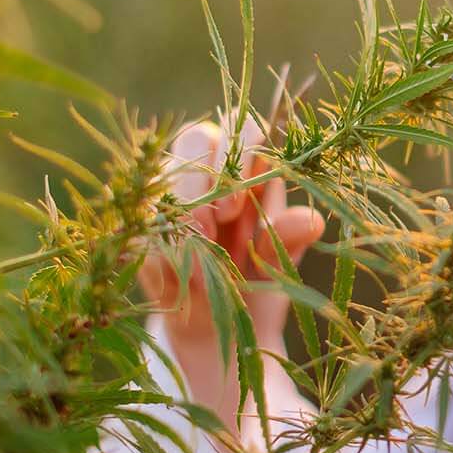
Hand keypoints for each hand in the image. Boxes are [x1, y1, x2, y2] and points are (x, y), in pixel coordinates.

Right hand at [139, 117, 324, 418]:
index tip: (236, 206)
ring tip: (202, 270)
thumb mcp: (278, 261)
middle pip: (193, 138)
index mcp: (247, 165)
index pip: (241, 125)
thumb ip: (288, 237)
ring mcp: (168, 190)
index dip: (238, 154)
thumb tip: (310, 221)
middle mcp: (205, 168)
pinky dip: (163, 255)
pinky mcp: (142, 223)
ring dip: (181, 222)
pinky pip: (143, 224)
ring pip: (162, 178)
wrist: (221, 327)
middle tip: (212, 229)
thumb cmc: (256, 278)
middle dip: (200, 182)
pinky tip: (183, 283)